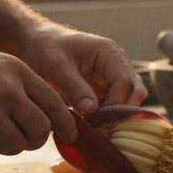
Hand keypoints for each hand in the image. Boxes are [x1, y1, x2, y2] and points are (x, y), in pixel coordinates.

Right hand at [0, 38, 76, 157]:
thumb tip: (53, 115)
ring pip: (16, 146)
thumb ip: (24, 85)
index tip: (70, 135)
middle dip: (35, 140)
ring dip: (6, 145)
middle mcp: (8, 93)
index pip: (56, 105)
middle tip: (24, 139)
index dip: (67, 125)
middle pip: (40, 131)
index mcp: (19, 73)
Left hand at [18, 22, 147, 117]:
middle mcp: (119, 63)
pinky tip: (94, 127)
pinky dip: (109, 117)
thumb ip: (73, 87)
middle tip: (100, 130)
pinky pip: (117, 104)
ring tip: (97, 130)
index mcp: (110, 53)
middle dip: (121, 113)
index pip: (124, 83)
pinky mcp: (107, 87)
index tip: (95, 122)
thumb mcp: (55, 66)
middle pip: (135, 92)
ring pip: (130, 100)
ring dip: (117, 116)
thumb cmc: (44, 48)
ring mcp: (115, 75)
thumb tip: (91, 111)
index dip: (113, 105)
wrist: (36, 42)